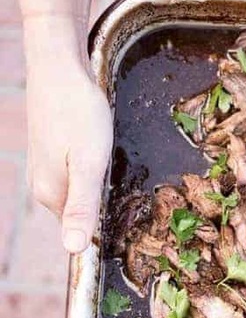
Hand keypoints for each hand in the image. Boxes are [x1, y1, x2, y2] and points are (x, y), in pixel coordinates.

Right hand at [25, 57, 111, 252]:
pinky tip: (101, 155)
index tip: (130, 215)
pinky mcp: (50, 153)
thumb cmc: (78, 115)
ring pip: (79, 191)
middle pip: (80, 212)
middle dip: (104, 205)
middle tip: (126, 184)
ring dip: (99, 186)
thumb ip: (83, 207)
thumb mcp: (88, 164)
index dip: (106, 225)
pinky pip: (75, 174)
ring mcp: (44, 168)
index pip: (81, 230)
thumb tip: (74, 250)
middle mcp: (43, 186)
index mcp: (51, 195)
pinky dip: (91, 170)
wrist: (59, 68)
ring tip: (115, 168)